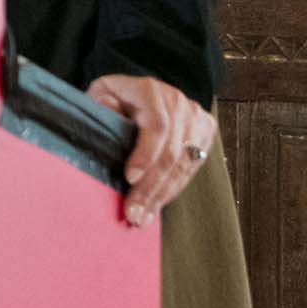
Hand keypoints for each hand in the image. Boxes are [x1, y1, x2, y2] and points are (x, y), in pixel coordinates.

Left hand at [88, 72, 217, 226]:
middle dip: (151, 187)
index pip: (156, 126)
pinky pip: (192, 167)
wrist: (140, 91)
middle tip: (134, 214)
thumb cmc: (114, 98)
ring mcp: (196, 116)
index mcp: (150, 90)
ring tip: (144, 217)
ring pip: (183, 164)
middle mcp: (178, 102)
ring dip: (162, 194)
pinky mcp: (205, 130)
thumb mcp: (100, 95)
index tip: (129, 179)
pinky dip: (173, 188)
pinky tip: (157, 204)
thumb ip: (101, 109)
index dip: (145, 155)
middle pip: (171, 151)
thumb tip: (106, 130)